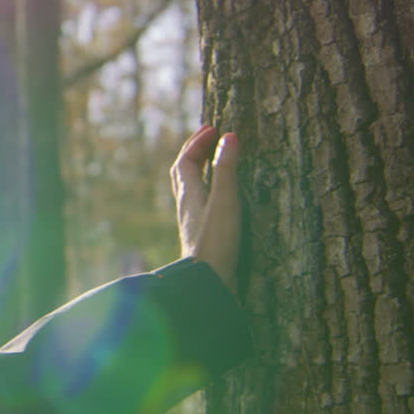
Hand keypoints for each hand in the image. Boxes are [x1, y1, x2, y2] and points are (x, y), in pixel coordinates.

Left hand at [170, 125, 240, 291]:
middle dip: (194, 153)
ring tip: (213, 164)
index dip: (196, 143)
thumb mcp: (225, 202)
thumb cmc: (215, 243)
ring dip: (198, 172)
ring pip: (189, 191)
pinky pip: (198, 207)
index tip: (212, 128)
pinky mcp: (200, 239)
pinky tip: (217, 202)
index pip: (185, 161)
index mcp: (190, 196)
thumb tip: (230, 136)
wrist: (204, 285)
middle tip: (209, 139)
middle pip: (182, 174)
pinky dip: (206, 193)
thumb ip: (228, 170)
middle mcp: (186, 208)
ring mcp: (191, 224)